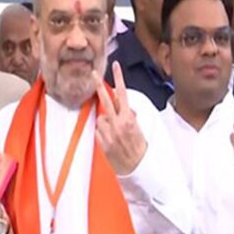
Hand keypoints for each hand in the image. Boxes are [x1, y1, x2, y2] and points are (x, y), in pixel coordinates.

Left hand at [92, 61, 146, 175]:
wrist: (138, 168)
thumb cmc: (140, 148)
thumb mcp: (139, 128)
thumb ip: (130, 116)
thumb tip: (125, 107)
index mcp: (129, 119)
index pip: (123, 94)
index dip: (119, 79)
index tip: (116, 66)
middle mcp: (118, 124)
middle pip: (105, 100)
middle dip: (99, 85)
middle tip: (92, 73)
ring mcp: (109, 134)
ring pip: (101, 118)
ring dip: (106, 122)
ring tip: (115, 133)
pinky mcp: (103, 143)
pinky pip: (99, 132)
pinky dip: (104, 133)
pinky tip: (112, 140)